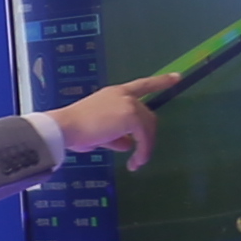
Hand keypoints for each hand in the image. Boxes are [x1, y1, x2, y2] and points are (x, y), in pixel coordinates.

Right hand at [50, 77, 170, 165]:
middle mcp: (124, 95)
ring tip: (136, 163)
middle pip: (148, 116)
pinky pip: (144, 137)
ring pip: (148, 128)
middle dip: (147, 137)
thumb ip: (116, 136)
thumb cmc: (74, 129)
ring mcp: (129, 104)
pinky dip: (143, 152)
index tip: (177, 77)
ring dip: (145, 147)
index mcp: (114, 93)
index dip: (161, 81)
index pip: (142, 85)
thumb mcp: (99, 133)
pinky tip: (135, 162)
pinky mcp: (131, 117)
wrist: (64, 127)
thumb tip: (128, 144)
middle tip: (140, 156)